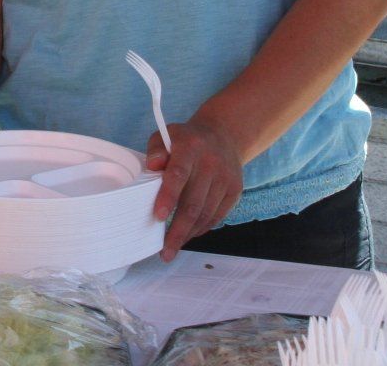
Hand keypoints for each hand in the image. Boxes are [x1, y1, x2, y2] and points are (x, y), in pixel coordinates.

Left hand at [145, 118, 243, 259]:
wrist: (223, 136)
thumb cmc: (185, 140)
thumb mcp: (165, 135)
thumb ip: (156, 150)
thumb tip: (152, 166)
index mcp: (190, 148)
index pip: (178, 175)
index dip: (168, 197)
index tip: (158, 217)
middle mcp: (211, 164)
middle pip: (193, 203)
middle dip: (178, 230)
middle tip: (165, 251)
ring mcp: (226, 179)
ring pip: (206, 213)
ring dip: (189, 234)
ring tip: (173, 247)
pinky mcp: (235, 190)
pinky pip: (217, 215)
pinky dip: (202, 228)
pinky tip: (189, 234)